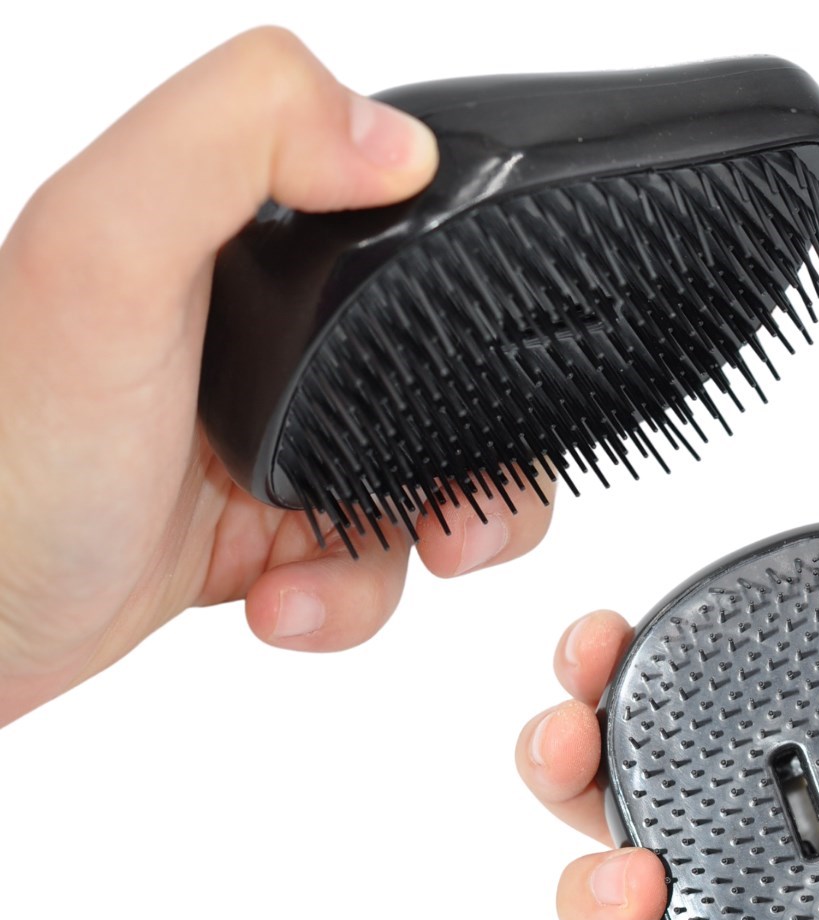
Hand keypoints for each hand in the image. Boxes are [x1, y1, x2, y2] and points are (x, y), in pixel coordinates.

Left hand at [0, 27, 552, 727]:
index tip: (492, 400)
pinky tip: (279, 603)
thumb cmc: (10, 447)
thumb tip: (396, 142)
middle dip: (480, 475)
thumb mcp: (100, 252)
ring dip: (406, 558)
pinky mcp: (280, 526)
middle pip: (454, 390)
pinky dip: (346, 601)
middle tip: (453, 527)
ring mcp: (287, 439)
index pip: (425, 256)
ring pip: (427, 492)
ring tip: (317, 584)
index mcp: (257, 251)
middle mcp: (281, 341)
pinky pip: (372, 564)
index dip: (484, 326)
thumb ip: (232, 140)